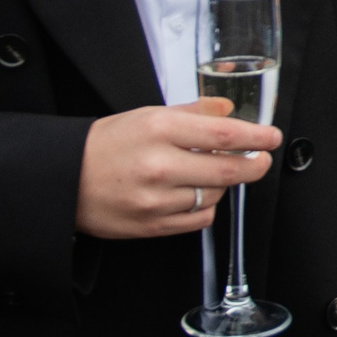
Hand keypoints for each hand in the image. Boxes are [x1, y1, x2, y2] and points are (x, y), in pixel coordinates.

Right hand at [75, 98, 281, 239]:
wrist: (64, 178)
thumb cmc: (106, 144)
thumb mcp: (147, 115)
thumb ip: (193, 112)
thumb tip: (229, 111)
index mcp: (159, 129)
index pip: (223, 135)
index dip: (256, 137)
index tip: (271, 137)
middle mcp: (159, 165)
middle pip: (227, 171)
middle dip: (254, 166)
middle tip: (261, 160)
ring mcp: (156, 199)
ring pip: (214, 195)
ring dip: (222, 185)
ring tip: (207, 173)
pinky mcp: (152, 225)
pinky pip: (199, 218)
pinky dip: (205, 206)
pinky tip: (193, 194)